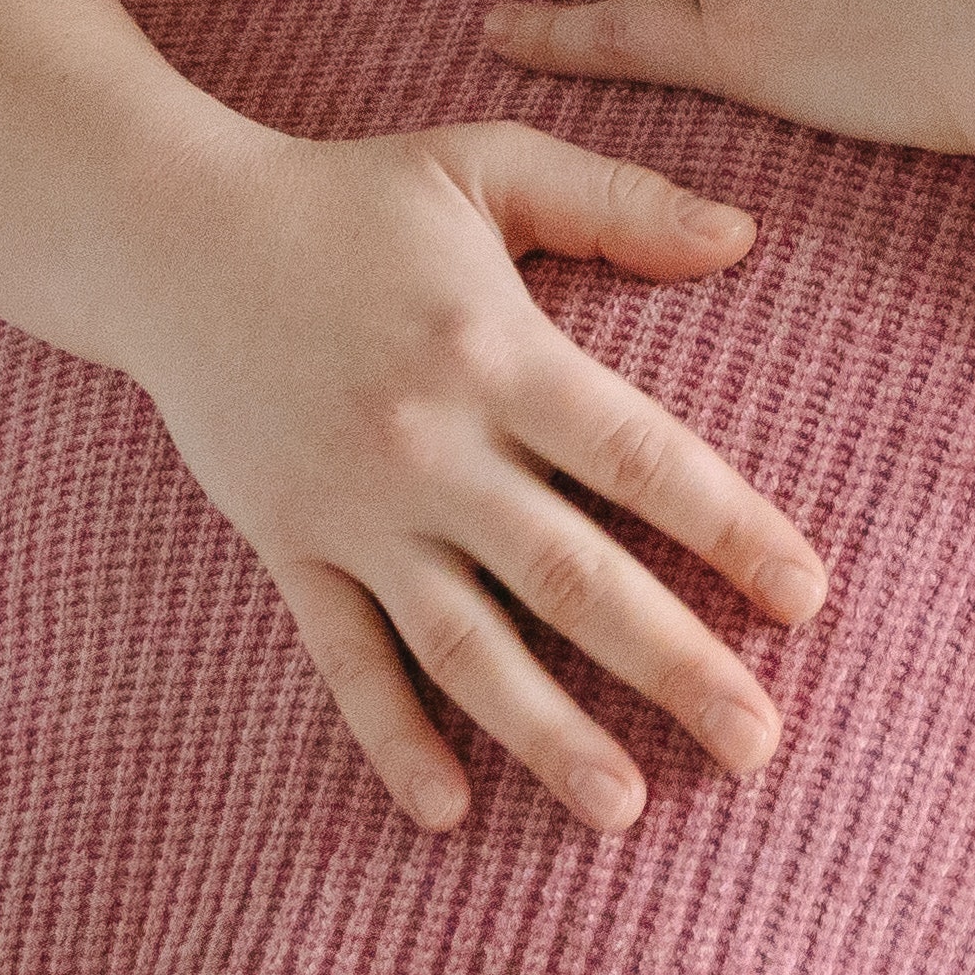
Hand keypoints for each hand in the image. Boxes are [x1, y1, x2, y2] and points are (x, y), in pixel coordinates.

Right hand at [100, 120, 833, 837]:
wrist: (167, 237)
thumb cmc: (349, 197)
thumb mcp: (488, 163)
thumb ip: (620, 203)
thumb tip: (745, 236)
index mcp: (498, 353)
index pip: (640, 459)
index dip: (731, 530)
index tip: (806, 598)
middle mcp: (431, 446)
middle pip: (572, 576)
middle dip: (673, 664)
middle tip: (758, 743)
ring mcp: (355, 510)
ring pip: (466, 643)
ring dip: (548, 733)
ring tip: (627, 808)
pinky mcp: (289, 547)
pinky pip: (345, 660)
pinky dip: (393, 738)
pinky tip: (449, 811)